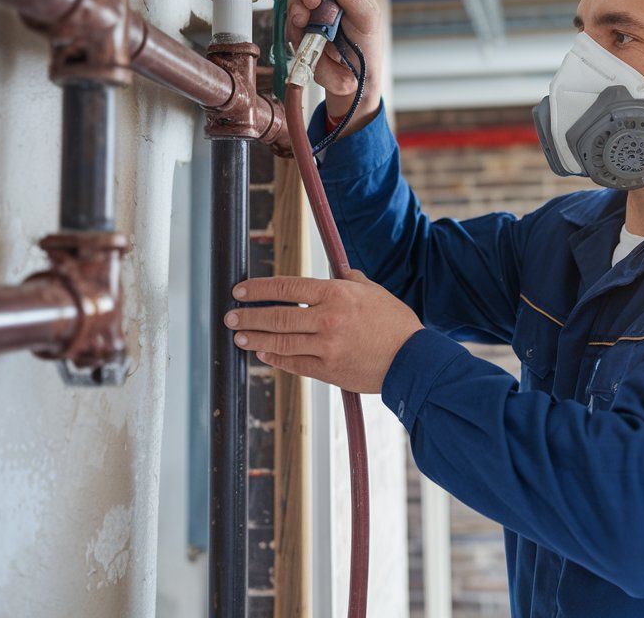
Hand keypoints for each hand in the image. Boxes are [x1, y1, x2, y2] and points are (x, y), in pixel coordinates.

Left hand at [224, 271, 422, 393]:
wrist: (412, 360)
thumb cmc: (395, 323)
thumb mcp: (374, 292)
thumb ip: (351, 280)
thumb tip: (339, 272)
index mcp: (336, 294)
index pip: (287, 287)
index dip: (259, 289)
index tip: (241, 291)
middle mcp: (327, 319)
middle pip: (277, 316)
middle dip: (248, 316)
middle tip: (231, 317)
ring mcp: (326, 347)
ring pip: (280, 341)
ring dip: (255, 338)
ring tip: (239, 336)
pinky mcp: (328, 371)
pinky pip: (294, 363)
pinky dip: (275, 358)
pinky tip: (263, 353)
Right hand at [287, 0, 383, 133]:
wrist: (354, 78)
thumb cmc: (366, 45)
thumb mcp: (368, 21)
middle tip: (311, 3)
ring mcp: (311, 9)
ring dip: (297, 8)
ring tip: (305, 22)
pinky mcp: (300, 28)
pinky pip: (289, 22)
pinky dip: (294, 28)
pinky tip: (303, 35)